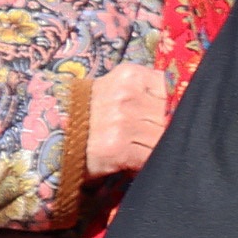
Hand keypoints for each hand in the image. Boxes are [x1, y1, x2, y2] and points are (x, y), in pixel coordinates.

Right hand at [83, 65, 175, 180]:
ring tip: (143, 148)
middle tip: (154, 135)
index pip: (172, 88)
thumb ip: (148, 91)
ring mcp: (122, 122)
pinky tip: (136, 161)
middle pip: (171, 114)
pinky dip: (149, 162)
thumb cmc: (91, 112)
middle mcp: (126, 95)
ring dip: (160, 146)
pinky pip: (150, 156)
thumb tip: (184, 104)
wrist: (53, 136)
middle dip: (170, 127)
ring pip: (163, 136)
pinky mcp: (118, 148)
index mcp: (130, 75)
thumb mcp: (117, 88)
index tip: (173, 115)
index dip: (175, 106)